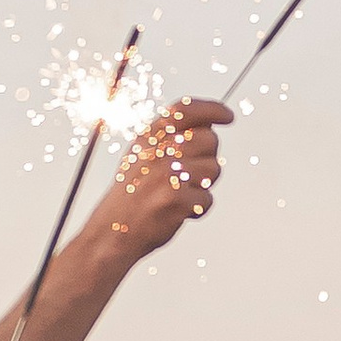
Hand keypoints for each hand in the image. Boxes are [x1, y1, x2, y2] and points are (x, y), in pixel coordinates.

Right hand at [97, 96, 230, 258]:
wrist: (113, 231)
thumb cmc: (133, 194)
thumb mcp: (142, 155)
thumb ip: (170, 138)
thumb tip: (208, 125)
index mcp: (148, 137)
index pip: (185, 110)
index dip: (211, 110)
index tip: (228, 116)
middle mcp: (156, 150)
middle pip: (209, 140)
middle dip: (208, 158)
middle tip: (189, 176)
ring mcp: (165, 173)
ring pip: (213, 169)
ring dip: (203, 185)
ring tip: (178, 194)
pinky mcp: (174, 198)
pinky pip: (208, 198)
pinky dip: (198, 208)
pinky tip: (177, 210)